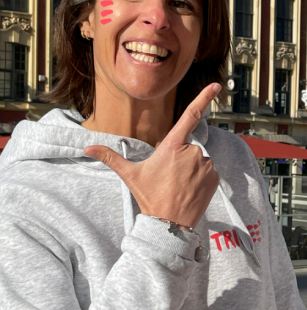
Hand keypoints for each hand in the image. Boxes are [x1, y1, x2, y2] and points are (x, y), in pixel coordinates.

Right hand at [84, 84, 220, 227]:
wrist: (169, 224)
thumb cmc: (149, 197)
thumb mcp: (130, 175)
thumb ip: (110, 157)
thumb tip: (87, 147)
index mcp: (173, 146)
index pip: (190, 116)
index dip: (204, 98)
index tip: (216, 85)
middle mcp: (192, 152)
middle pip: (188, 147)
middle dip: (180, 158)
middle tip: (169, 177)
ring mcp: (205, 165)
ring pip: (199, 160)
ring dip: (191, 168)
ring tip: (179, 185)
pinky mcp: (215, 178)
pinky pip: (208, 171)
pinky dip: (201, 178)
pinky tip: (190, 190)